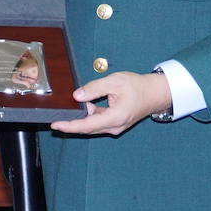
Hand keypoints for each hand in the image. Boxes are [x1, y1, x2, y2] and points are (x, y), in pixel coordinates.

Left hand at [49, 70, 170, 135]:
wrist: (155, 93)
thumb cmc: (137, 86)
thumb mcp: (114, 82)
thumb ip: (94, 88)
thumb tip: (76, 96)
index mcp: (115, 118)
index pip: (87, 125)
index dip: (69, 126)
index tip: (55, 125)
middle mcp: (114, 127)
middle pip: (87, 128)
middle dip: (71, 122)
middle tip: (56, 116)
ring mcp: (116, 127)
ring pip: (92, 125)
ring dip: (82, 116)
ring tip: (74, 104)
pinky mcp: (116, 124)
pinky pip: (98, 122)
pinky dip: (90, 115)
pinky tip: (87, 104)